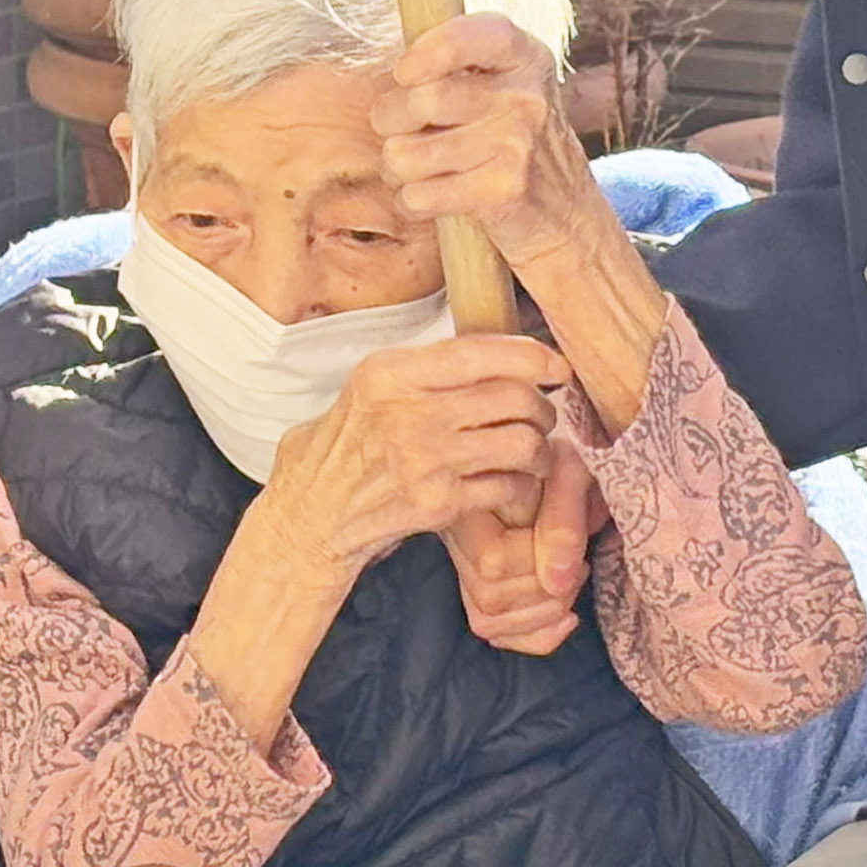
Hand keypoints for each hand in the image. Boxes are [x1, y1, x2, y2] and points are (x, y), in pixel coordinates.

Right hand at [263, 334, 565, 573]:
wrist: (310, 515)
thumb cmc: (344, 448)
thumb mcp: (367, 389)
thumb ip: (422, 370)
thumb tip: (496, 352)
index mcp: (389, 372)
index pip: (480, 351)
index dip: (532, 356)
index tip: (556, 366)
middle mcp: (407, 411)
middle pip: (511, 396)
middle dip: (541, 407)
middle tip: (542, 415)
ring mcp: (424, 460)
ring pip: (520, 442)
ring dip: (539, 448)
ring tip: (532, 451)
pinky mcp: (437, 503)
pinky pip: (506, 486)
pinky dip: (520, 485)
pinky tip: (512, 483)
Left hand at [373, 13, 622, 285]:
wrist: (566, 214)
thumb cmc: (512, 141)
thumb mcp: (506, 85)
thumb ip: (456, 63)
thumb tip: (385, 69)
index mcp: (525, 58)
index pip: (467, 37)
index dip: (425, 51)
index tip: (404, 74)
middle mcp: (525, 98)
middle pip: (421, 100)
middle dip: (389, 120)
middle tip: (398, 130)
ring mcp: (516, 147)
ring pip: (407, 153)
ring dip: (397, 166)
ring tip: (418, 167)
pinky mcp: (502, 193)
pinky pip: (417, 195)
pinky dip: (411, 202)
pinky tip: (432, 197)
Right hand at [446, 432, 596, 654]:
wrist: (562, 460)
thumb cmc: (569, 459)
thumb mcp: (572, 472)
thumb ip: (563, 520)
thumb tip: (557, 582)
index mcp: (470, 503)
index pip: (492, 562)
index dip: (540, 566)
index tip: (577, 549)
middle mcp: (458, 538)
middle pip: (488, 597)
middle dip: (548, 592)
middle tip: (580, 563)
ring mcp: (466, 566)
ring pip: (488, 620)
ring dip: (543, 615)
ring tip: (572, 581)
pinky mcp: (482, 586)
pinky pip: (494, 630)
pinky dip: (536, 636)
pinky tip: (567, 618)